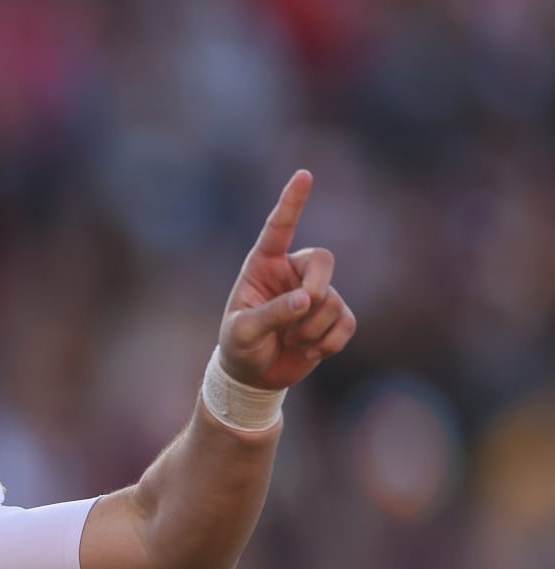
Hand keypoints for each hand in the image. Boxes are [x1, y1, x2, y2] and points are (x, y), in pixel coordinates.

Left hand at [219, 170, 356, 390]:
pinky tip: (310, 351)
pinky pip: (347, 323)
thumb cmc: (239, 346)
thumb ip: (270, 314)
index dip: (291, 203)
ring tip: (290, 341)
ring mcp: (315, 293)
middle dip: (316, 289)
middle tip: (301, 311)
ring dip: (312, 328)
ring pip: (332, 300)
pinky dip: (330, 342)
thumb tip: (307, 300)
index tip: (304, 175)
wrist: (253, 375)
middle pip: (323, 260)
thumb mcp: (243, 332)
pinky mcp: (333, 317)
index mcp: (263, 266)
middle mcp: (292, 273)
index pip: (278, 229)